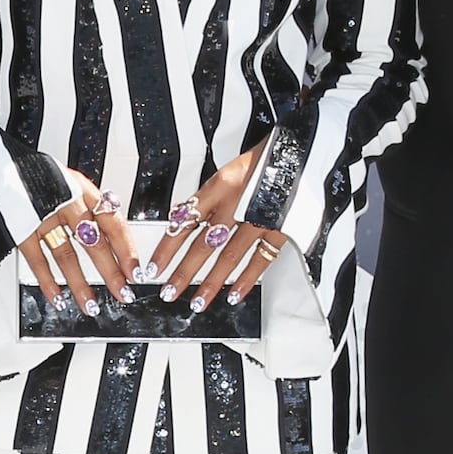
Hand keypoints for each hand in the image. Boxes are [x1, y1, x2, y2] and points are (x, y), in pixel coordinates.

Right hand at [21, 169, 139, 307]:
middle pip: (94, 242)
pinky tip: (57, 297)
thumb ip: (86, 207)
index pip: (112, 222)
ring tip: (91, 305)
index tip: (135, 271)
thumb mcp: (67, 183)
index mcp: (81, 189)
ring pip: (66, 255)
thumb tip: (108, 238)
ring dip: (80, 284)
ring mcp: (42, 214)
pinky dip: (47, 281)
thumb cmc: (35, 175)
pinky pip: (36, 258)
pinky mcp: (20, 226)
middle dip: (111, 273)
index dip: (126, 249)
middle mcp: (65, 200)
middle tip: (123, 294)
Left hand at [149, 142, 285, 308]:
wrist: (297, 152)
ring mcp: (259, 219)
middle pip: (203, 244)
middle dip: (184, 272)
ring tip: (197, 301)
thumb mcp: (226, 173)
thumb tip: (180, 222)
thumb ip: (205, 200)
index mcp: (219, 187)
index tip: (155, 266)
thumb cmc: (261, 162)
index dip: (167, 247)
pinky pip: (261, 260)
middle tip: (169, 291)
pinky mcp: (280, 229)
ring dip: (211, 283)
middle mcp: (237, 204)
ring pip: (229, 257)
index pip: (185, 221)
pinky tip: (234, 294)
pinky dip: (247, 280)